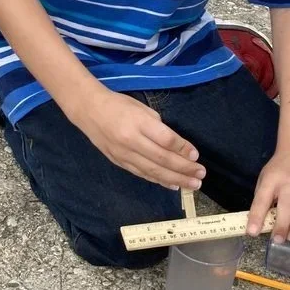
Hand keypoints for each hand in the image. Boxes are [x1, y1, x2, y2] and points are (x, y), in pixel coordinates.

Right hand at [72, 89, 204, 191]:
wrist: (88, 110)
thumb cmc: (119, 105)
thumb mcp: (141, 108)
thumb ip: (158, 127)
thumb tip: (176, 146)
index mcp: (138, 123)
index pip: (165, 139)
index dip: (182, 149)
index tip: (196, 156)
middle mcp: (131, 141)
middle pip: (162, 159)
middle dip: (184, 169)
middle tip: (201, 175)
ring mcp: (124, 154)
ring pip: (153, 171)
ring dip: (175, 179)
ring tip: (192, 184)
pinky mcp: (119, 162)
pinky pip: (142, 174)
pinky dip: (159, 180)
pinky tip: (173, 184)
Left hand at [246, 146, 289, 241]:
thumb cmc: (278, 170)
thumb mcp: (264, 178)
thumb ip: (262, 198)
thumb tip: (260, 223)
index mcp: (271, 179)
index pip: (262, 199)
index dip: (257, 216)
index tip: (252, 232)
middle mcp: (289, 181)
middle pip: (286, 205)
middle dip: (282, 225)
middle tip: (277, 240)